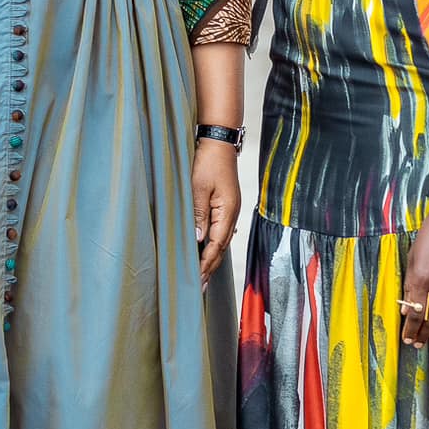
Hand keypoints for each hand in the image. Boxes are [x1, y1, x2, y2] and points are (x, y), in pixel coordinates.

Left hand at [192, 138, 240, 286]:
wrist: (219, 142)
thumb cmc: (208, 161)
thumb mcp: (198, 187)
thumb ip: (198, 214)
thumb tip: (197, 239)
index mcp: (227, 211)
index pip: (216, 245)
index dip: (206, 263)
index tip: (198, 278)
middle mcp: (231, 214)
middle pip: (221, 247)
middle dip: (210, 267)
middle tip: (200, 286)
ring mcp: (230, 209)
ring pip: (221, 241)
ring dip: (212, 257)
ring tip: (202, 274)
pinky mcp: (226, 205)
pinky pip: (220, 231)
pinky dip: (213, 244)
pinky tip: (207, 250)